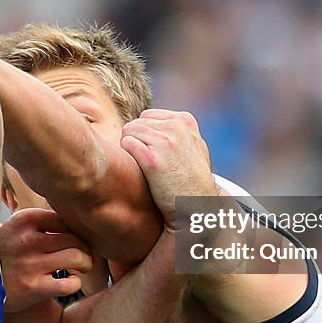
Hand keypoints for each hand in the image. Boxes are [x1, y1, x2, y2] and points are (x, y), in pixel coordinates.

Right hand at [0, 208, 92, 312]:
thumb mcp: (11, 228)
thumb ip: (36, 222)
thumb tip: (67, 216)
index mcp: (24, 220)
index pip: (64, 218)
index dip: (75, 229)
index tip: (75, 238)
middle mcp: (29, 239)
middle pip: (74, 238)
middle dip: (85, 248)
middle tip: (84, 255)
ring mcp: (31, 264)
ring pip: (77, 257)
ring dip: (85, 264)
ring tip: (82, 268)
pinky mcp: (33, 287)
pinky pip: (69, 283)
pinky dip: (75, 284)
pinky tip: (70, 284)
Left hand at [120, 110, 217, 224]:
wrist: (196, 206)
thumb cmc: (191, 180)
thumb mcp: (194, 147)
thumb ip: (178, 130)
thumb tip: (154, 120)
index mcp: (185, 121)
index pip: (147, 116)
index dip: (145, 135)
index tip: (157, 154)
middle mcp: (176, 127)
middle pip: (135, 123)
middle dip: (136, 141)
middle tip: (149, 163)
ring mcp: (165, 142)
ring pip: (128, 131)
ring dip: (131, 149)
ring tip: (146, 167)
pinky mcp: (152, 159)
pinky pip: (126, 144)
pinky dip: (127, 156)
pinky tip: (141, 171)